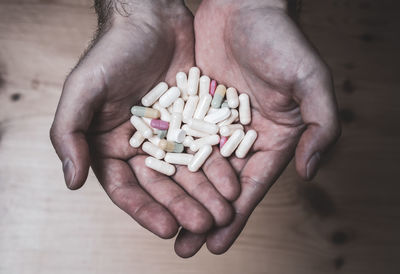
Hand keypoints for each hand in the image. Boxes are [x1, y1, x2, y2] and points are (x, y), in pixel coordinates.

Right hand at [50, 0, 232, 238]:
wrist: (152, 19)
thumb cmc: (113, 52)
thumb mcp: (83, 89)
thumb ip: (70, 132)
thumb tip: (71, 181)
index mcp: (111, 146)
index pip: (126, 188)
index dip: (144, 210)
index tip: (166, 229)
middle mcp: (142, 146)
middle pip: (163, 186)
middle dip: (183, 207)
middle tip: (204, 225)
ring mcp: (172, 135)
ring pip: (190, 172)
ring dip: (206, 194)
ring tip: (224, 213)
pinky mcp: (196, 121)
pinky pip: (209, 148)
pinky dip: (220, 166)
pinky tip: (234, 183)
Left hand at [174, 0, 340, 255]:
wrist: (242, 5)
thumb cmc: (280, 40)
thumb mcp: (310, 81)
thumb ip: (321, 126)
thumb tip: (310, 173)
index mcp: (273, 138)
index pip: (252, 187)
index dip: (235, 218)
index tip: (215, 245)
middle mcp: (242, 136)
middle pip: (220, 186)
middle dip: (202, 217)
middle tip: (183, 248)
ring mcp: (215, 124)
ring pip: (196, 169)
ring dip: (181, 197)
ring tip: (165, 226)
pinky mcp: (192, 108)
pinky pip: (178, 140)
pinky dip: (167, 163)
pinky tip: (151, 184)